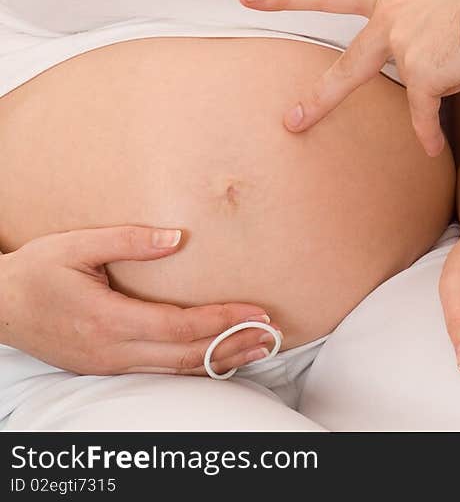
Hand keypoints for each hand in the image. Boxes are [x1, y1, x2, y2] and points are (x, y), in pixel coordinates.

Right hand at [0, 226, 280, 375]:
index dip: (222, 321)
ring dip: (218, 360)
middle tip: (274, 334)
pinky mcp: (105, 366)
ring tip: (258, 348)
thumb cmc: (37, 271)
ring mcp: (109, 365)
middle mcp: (113, 351)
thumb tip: (176, 237)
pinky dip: (193, 364)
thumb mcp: (78, 244)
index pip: (180, 326)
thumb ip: (129, 239)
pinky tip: (214, 356)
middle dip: (233, 346)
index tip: (257, 312)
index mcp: (108, 320)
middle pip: (185, 356)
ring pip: (174, 370)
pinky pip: (158, 371)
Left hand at [239, 0, 459, 156]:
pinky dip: (427, 134)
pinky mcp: (422, 74)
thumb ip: (438, 1)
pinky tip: (429, 152)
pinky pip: (423, 114)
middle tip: (286, 116)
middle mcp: (390, 17)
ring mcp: (402, 46)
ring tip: (324, 110)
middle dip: (315, 93)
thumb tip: (454, 15)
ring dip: (357, 94)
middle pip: (343, 60)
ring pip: (378, 82)